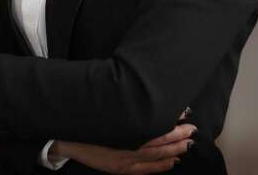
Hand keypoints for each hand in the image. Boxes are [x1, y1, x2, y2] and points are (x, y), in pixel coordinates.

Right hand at [52, 110, 196, 173]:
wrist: (64, 136)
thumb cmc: (86, 118)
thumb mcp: (105, 104)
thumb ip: (123, 101)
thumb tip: (140, 90)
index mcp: (125, 127)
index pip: (154, 124)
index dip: (171, 119)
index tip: (185, 112)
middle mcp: (127, 144)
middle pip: (159, 140)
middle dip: (178, 135)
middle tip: (193, 128)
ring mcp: (125, 159)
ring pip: (156, 156)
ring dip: (174, 150)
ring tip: (189, 144)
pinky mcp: (120, 167)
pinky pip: (145, 169)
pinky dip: (161, 166)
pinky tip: (173, 162)